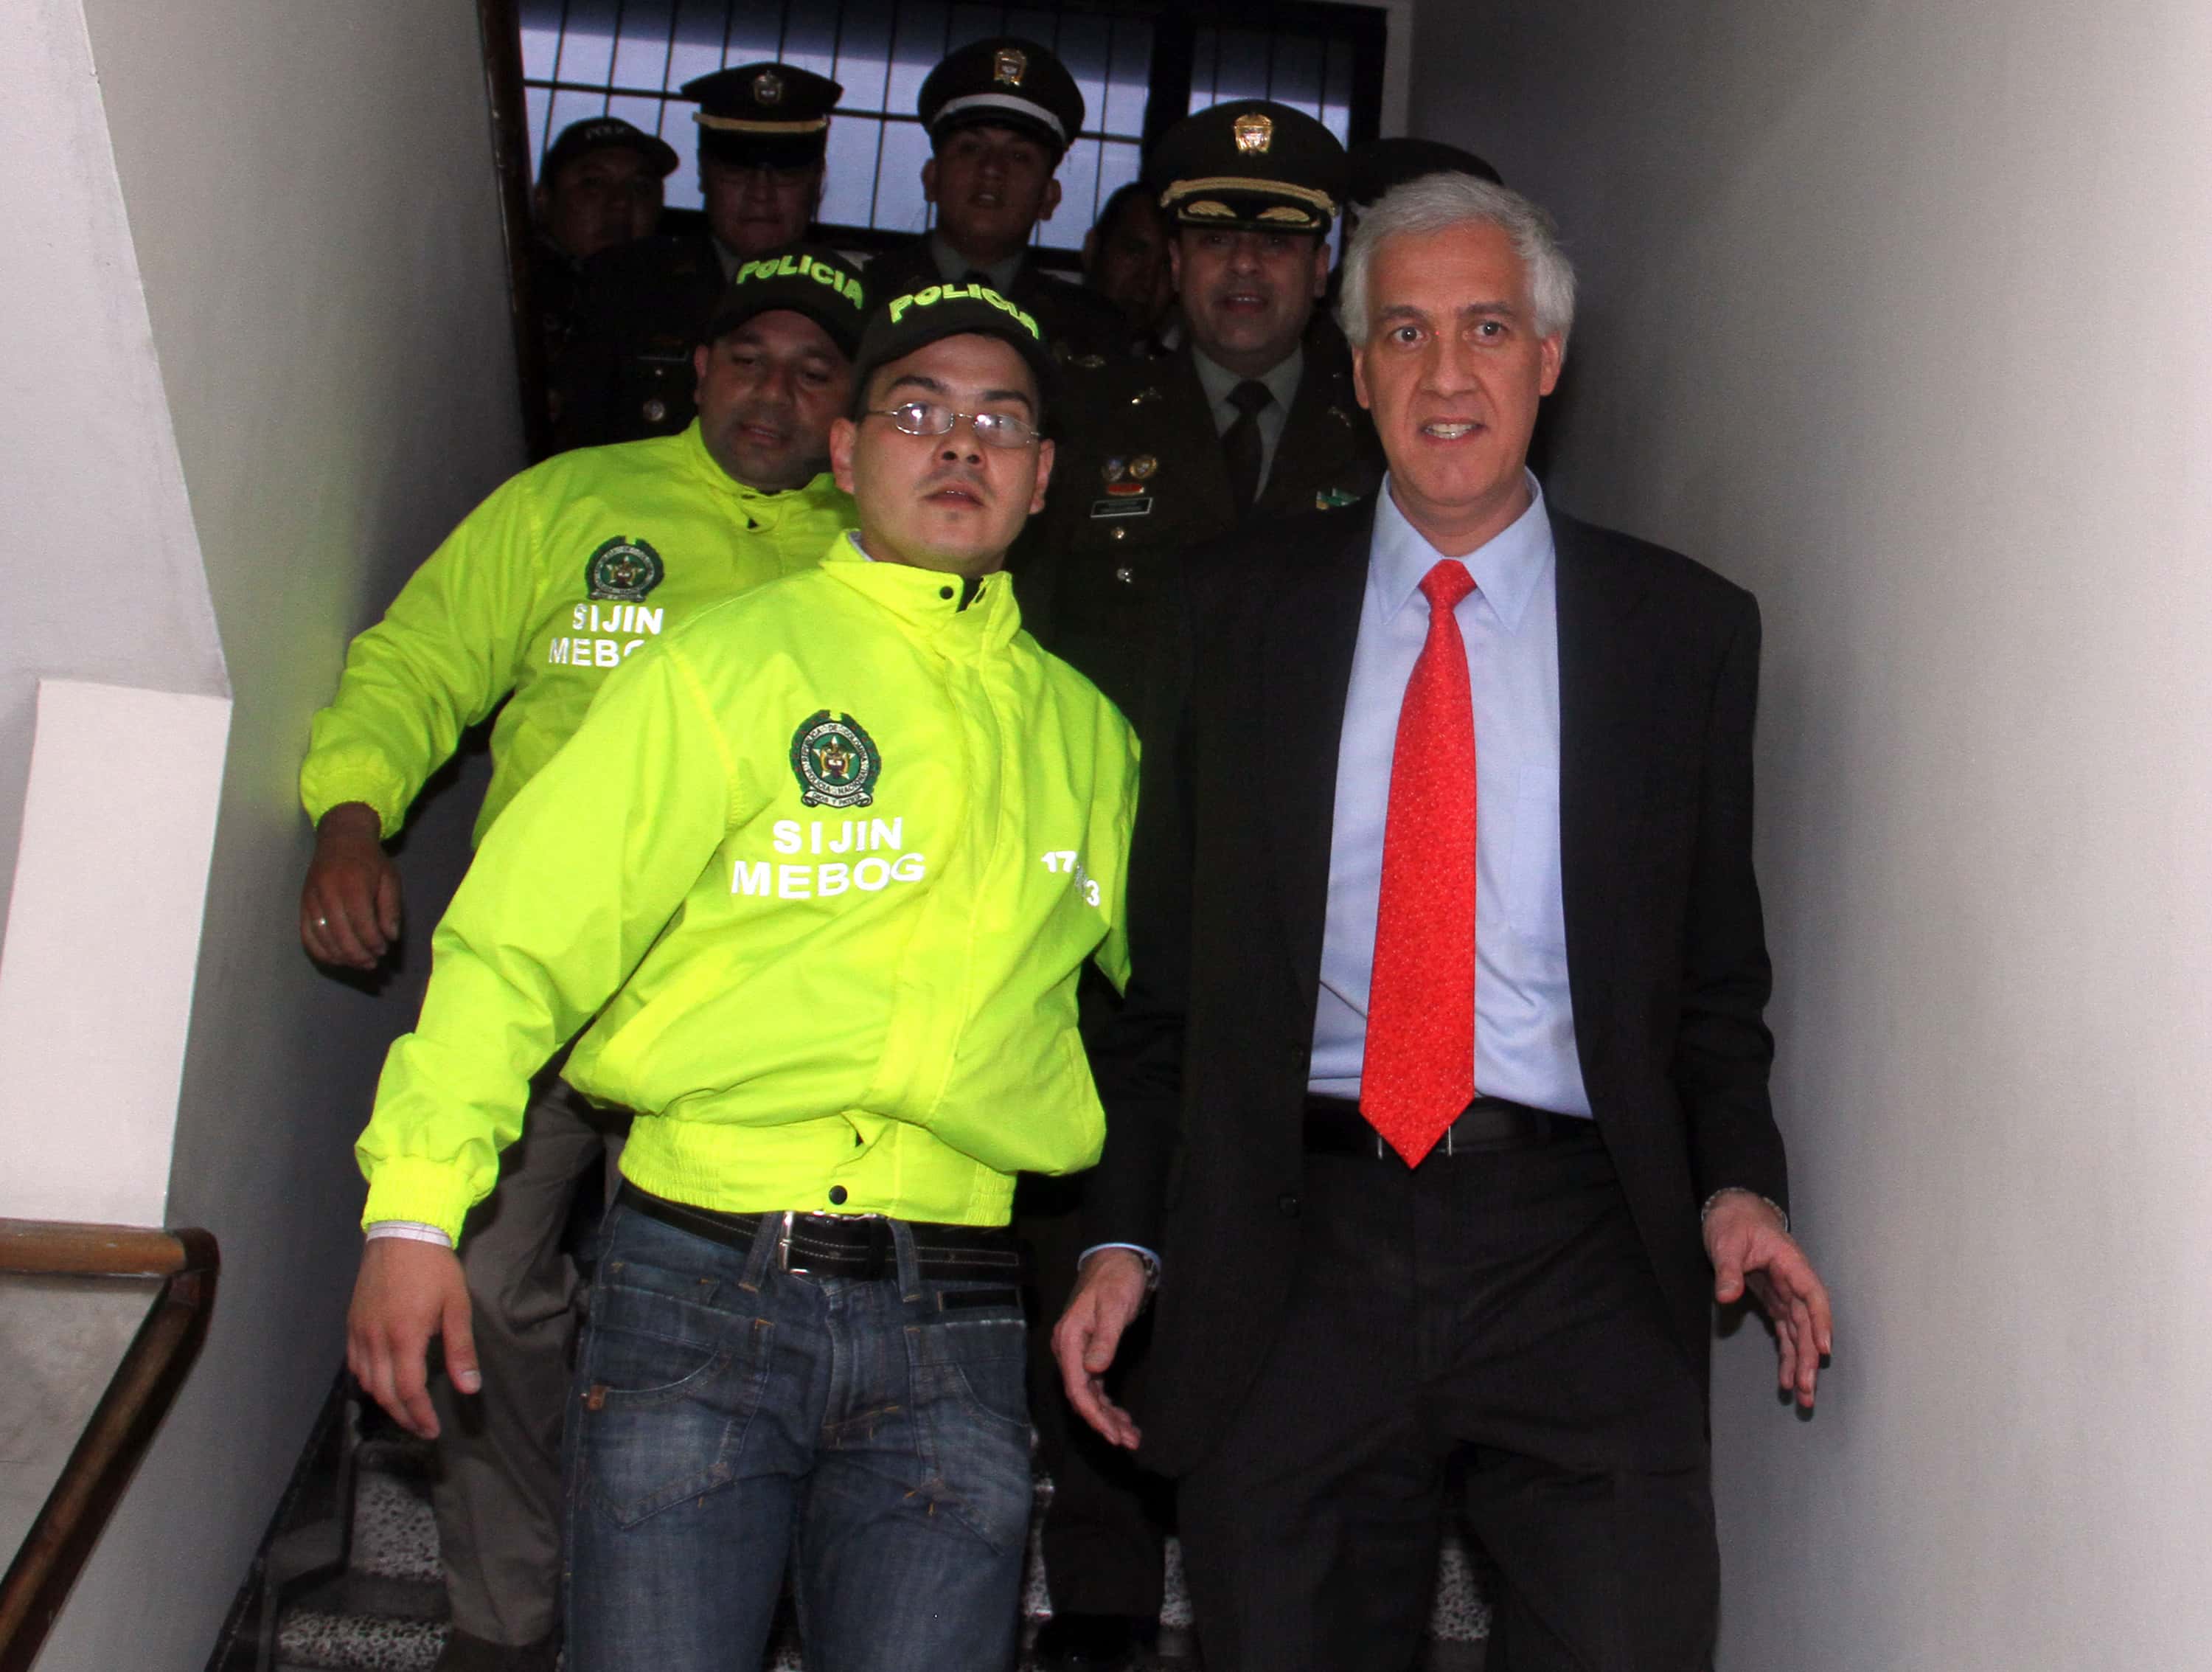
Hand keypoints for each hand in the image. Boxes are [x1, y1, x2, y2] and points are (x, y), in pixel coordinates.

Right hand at [303, 802, 402, 967]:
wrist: (340, 838)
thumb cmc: (369, 860)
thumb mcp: (389, 878)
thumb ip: (391, 908)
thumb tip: (390, 937)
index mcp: (353, 885)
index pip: (362, 924)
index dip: (373, 943)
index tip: (383, 951)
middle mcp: (328, 893)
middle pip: (341, 935)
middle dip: (358, 955)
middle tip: (372, 964)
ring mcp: (311, 899)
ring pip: (322, 938)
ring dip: (341, 957)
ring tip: (359, 964)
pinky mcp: (302, 904)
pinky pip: (306, 934)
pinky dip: (320, 952)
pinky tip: (336, 959)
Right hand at [346, 1237, 477, 1437]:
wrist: (402, 1233)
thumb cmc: (434, 1268)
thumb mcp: (457, 1306)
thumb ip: (461, 1349)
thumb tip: (470, 1388)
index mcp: (404, 1336)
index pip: (408, 1389)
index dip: (420, 1414)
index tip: (432, 1429)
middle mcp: (376, 1338)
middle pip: (384, 1392)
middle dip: (404, 1415)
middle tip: (422, 1427)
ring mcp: (360, 1331)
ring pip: (366, 1380)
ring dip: (385, 1400)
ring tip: (407, 1409)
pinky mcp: (351, 1323)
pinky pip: (355, 1363)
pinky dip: (368, 1380)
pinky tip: (382, 1383)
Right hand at [1050, 1249, 1150, 1449]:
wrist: (1117, 1258)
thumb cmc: (1116, 1279)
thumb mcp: (1114, 1306)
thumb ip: (1105, 1339)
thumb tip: (1096, 1371)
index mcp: (1069, 1340)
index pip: (1078, 1388)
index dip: (1095, 1416)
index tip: (1114, 1434)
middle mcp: (1068, 1350)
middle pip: (1082, 1397)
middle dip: (1104, 1422)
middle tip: (1129, 1441)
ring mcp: (1077, 1352)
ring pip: (1089, 1394)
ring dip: (1108, 1416)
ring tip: (1130, 1436)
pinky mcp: (1090, 1352)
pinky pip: (1095, 1386)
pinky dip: (1108, 1403)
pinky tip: (1122, 1417)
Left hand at [1706, 1190, 1832, 1408]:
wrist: (1732, 1212)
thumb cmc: (1733, 1223)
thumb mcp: (1727, 1242)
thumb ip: (1729, 1270)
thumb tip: (1726, 1295)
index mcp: (1791, 1264)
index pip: (1813, 1296)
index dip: (1821, 1323)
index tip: (1823, 1349)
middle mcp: (1794, 1283)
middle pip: (1808, 1324)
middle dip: (1809, 1358)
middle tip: (1806, 1389)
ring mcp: (1786, 1295)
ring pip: (1800, 1334)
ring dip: (1801, 1365)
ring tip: (1803, 1397)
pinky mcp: (1775, 1302)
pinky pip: (1786, 1333)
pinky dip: (1787, 1355)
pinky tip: (1787, 1380)